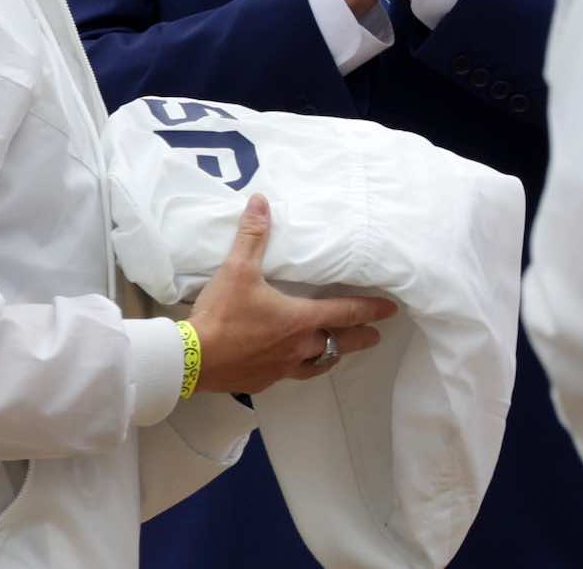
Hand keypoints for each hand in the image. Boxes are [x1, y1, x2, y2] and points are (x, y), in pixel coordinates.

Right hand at [186, 195, 397, 394]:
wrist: (192, 359)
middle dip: (360, 338)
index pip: (345, 312)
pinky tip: (289, 365)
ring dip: (331, 356)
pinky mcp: (262, 382)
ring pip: (317, 364)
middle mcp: (297, 346)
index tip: (390, 311)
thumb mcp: (237, 269)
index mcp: (299, 319)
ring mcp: (281, 368)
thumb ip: (253, 235)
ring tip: (337, 353)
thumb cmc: (222, 314)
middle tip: (375, 336)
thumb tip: (261, 201)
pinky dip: (297, 367)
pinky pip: (289, 375)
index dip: (370, 309)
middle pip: (339, 344)